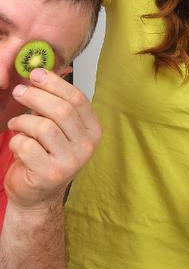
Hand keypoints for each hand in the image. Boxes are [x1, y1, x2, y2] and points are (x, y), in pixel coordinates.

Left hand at [5, 69, 101, 211]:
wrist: (37, 194)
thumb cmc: (45, 156)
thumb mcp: (58, 130)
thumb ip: (55, 106)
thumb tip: (42, 74)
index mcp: (92, 130)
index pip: (77, 99)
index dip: (54, 83)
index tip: (35, 73)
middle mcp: (87, 146)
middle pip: (61, 110)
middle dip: (35, 97)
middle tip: (18, 92)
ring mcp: (70, 161)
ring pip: (43, 127)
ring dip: (22, 122)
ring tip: (15, 124)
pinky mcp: (50, 173)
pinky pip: (27, 146)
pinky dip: (16, 141)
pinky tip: (17, 143)